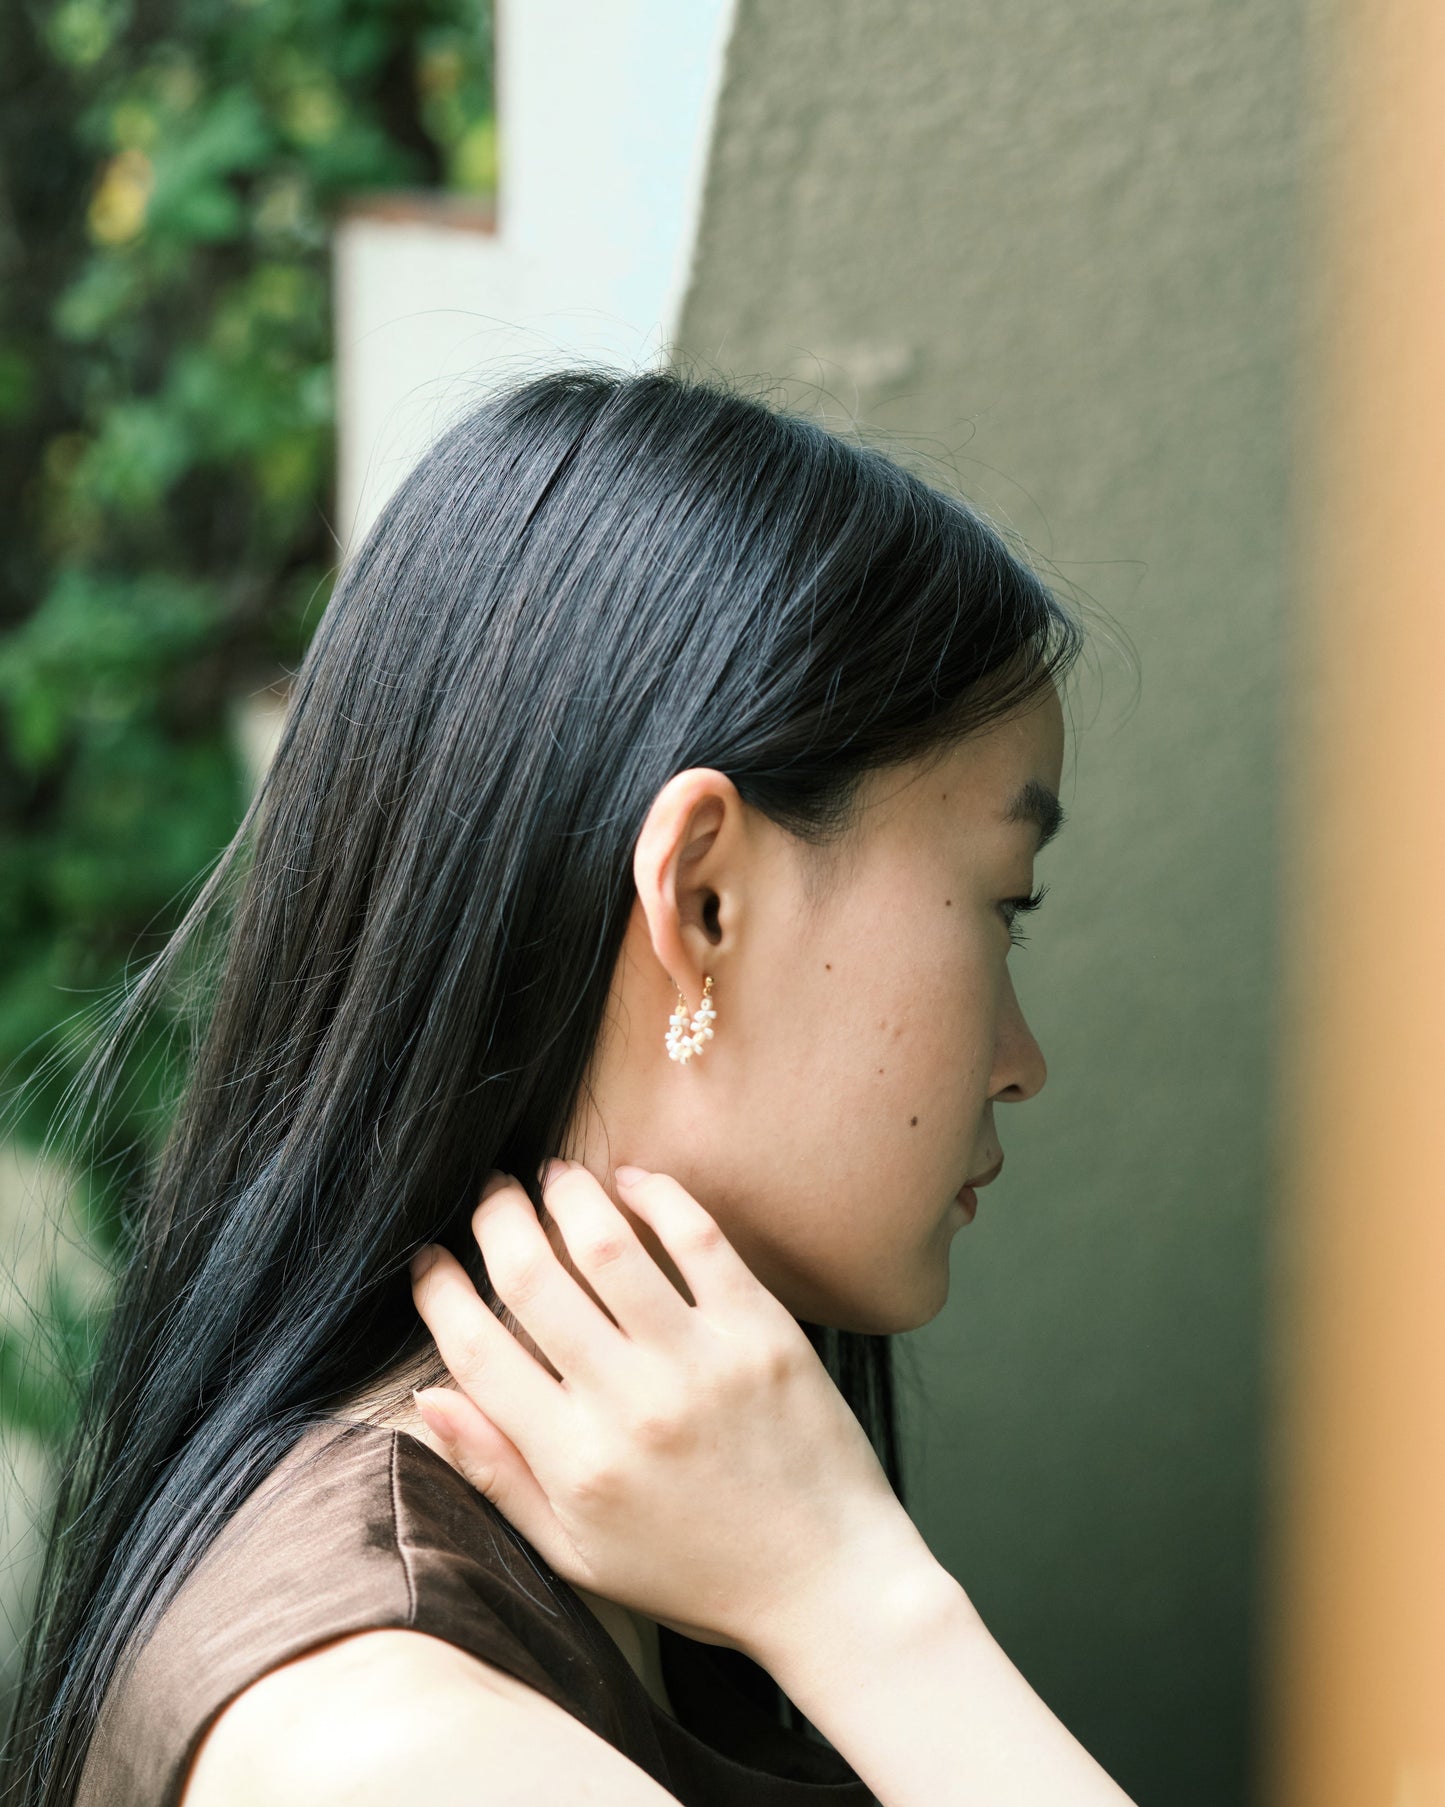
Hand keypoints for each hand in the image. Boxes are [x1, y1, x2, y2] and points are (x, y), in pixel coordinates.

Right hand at [408, 1161, 928, 1659]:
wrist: (827, 1583)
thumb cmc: (696, 1573)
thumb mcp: (577, 1553)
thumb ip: (497, 1475)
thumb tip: (427, 1397)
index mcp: (575, 1463)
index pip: (476, 1352)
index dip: (437, 1292)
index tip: (429, 1261)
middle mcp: (629, 1405)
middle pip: (531, 1279)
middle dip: (495, 1220)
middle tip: (490, 1196)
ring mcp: (699, 1362)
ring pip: (607, 1243)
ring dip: (568, 1194)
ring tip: (554, 1177)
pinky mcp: (762, 1331)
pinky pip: (699, 1238)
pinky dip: (657, 1195)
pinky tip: (631, 1182)